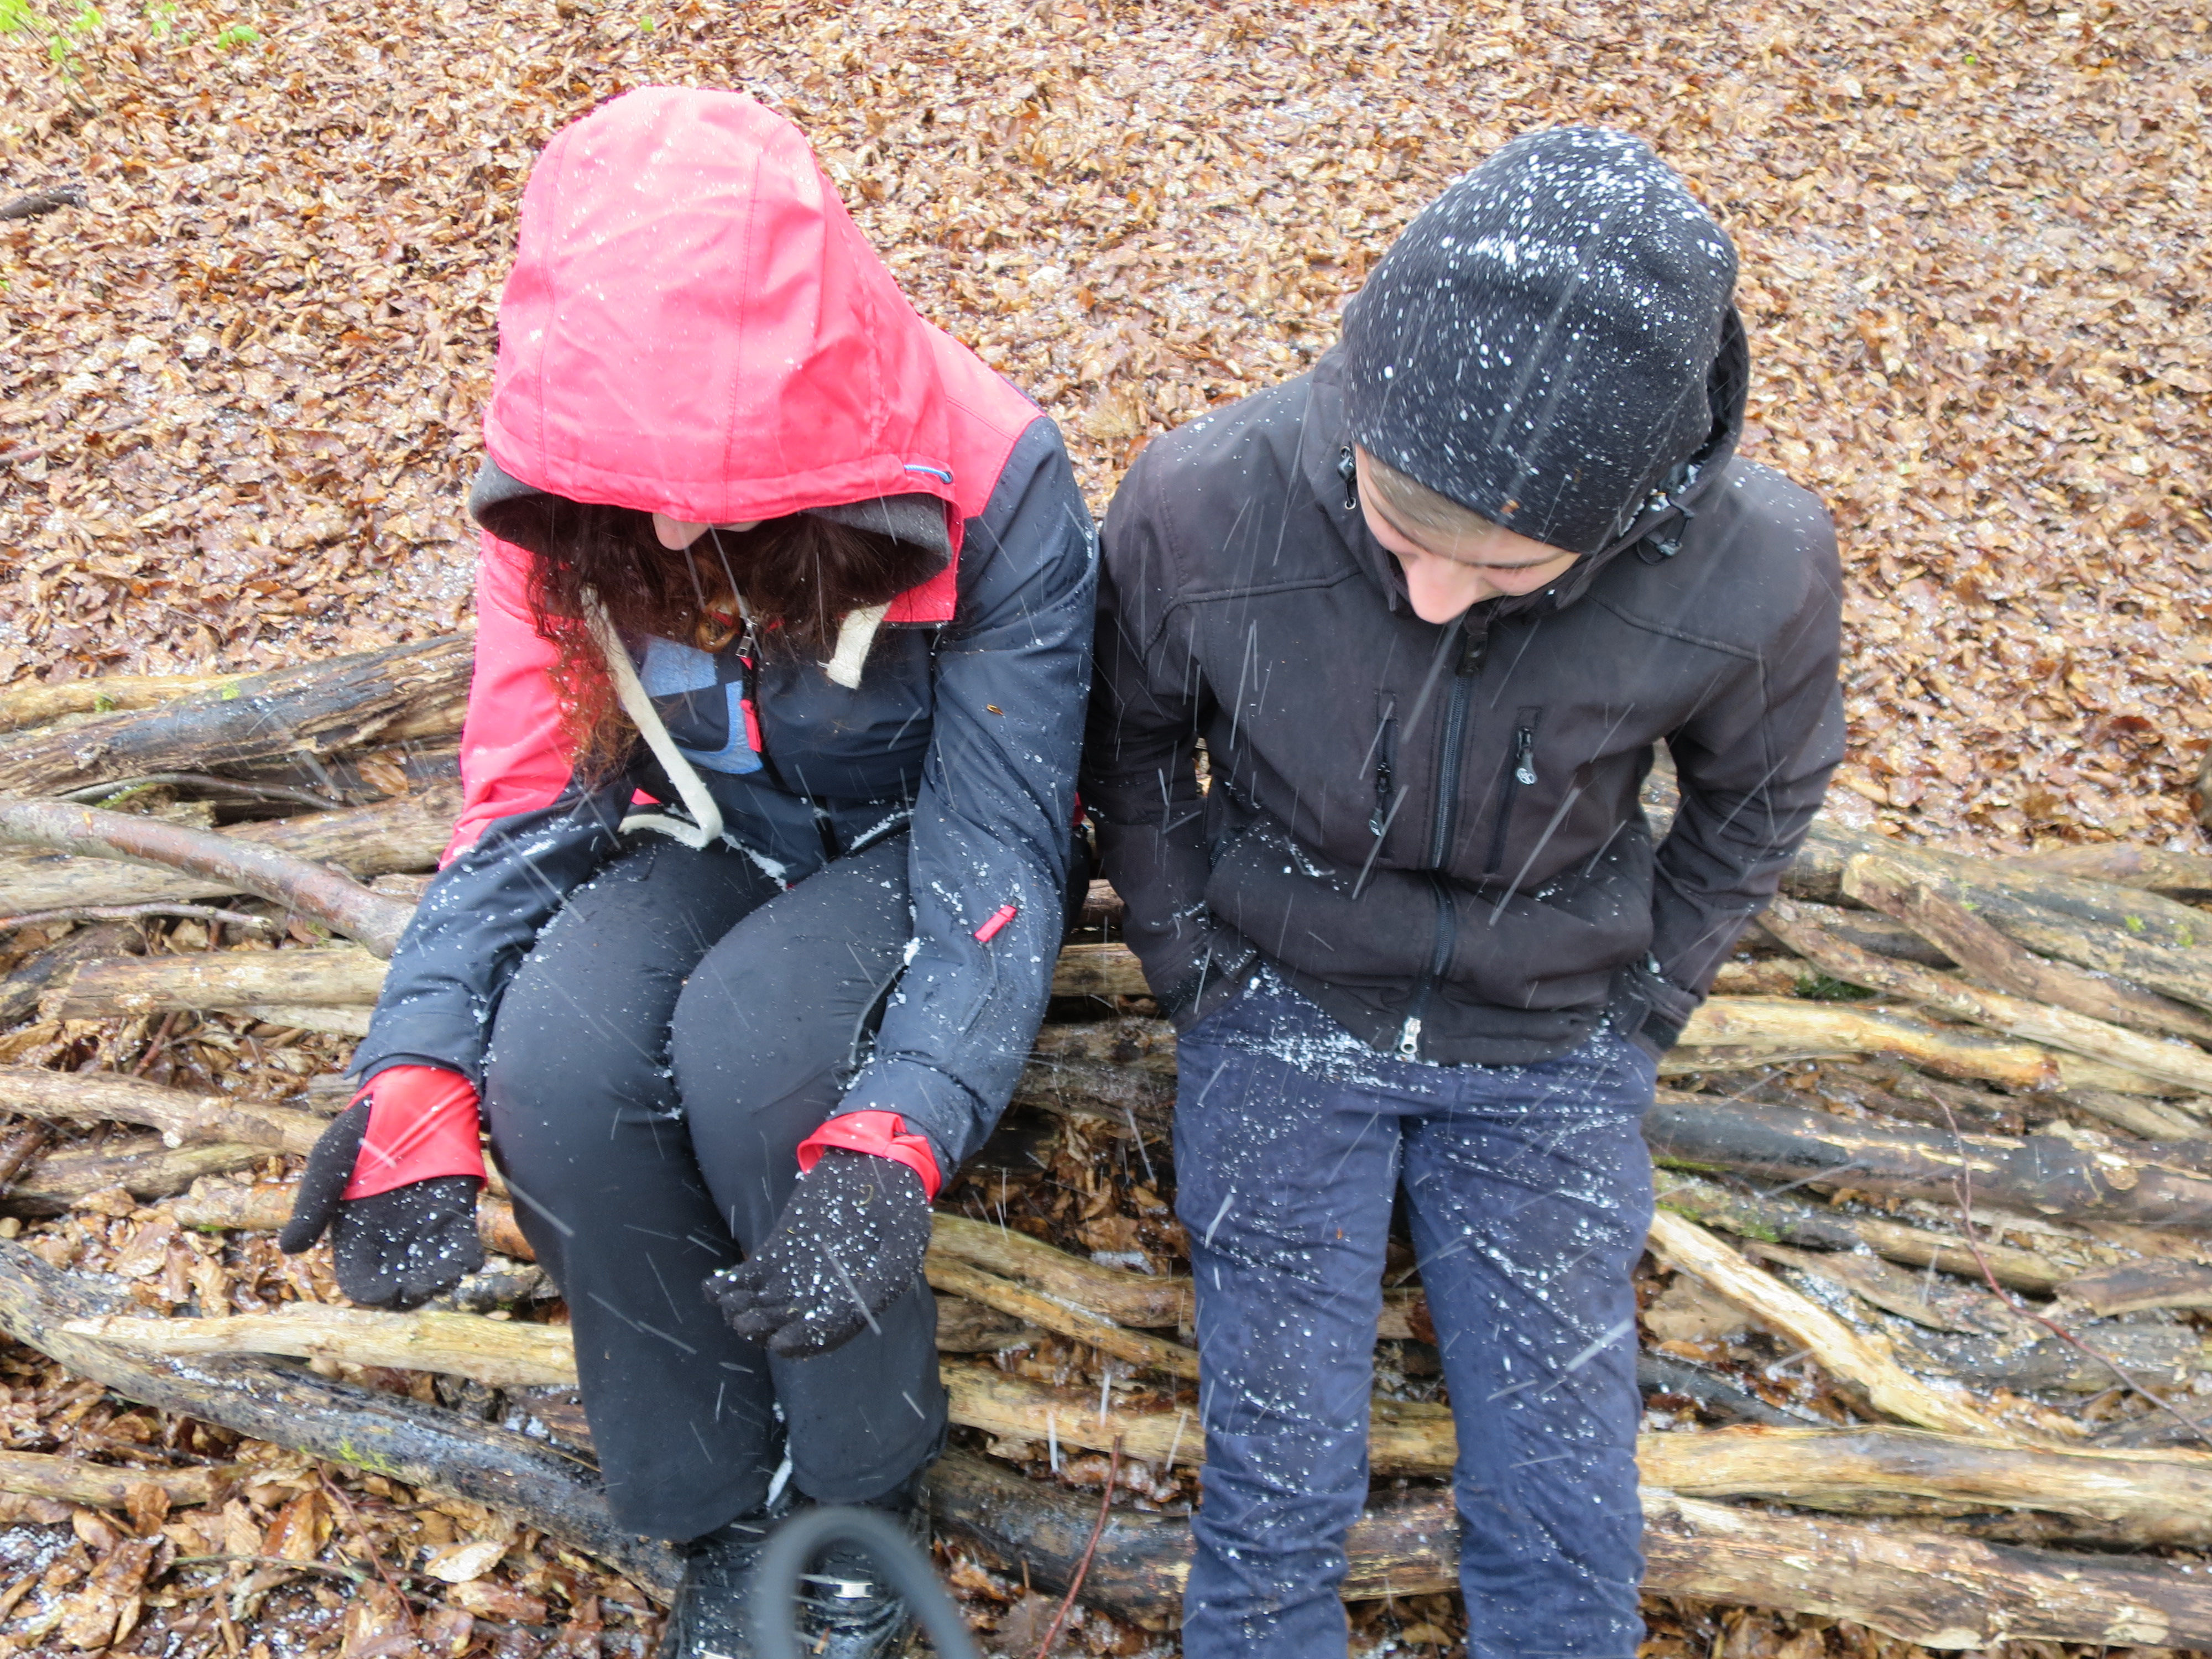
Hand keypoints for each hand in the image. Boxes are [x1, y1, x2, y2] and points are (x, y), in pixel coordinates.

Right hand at [279, 1066, 486, 1309]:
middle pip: (400, 1284)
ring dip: (441, 1281)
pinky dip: (466, 1259)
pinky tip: (468, 1259)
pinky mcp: (456, 1211)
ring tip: (445, 1274)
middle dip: (410, 1293)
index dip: (371, 1293)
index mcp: (356, 1231)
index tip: (383, 1291)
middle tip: (418, 1285)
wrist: (415, 1093)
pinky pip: (461, 1246)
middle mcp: (391, 1235)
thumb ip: (313, 1204)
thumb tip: (290, 1250)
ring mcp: (425, 1225)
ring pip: (432, 1272)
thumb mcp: (330, 1161)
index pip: (360, 1279)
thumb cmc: (365, 1125)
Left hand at [704, 1149, 932, 1358]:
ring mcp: (796, 1273)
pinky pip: (749, 1278)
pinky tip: (712, 1288)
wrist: (875, 1162)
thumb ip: (884, 1280)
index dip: (803, 1343)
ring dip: (742, 1312)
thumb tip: (860, 1311)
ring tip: (731, 1303)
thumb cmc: (898, 1205)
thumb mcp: (904, 1243)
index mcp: (854, 1301)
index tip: (783, 1342)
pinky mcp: (777, 1252)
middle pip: (786, 1326)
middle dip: (762, 1330)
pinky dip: (728, 1287)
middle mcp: (822, 1294)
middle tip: (746, 1321)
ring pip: (763, 1306)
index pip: (824, 1334)